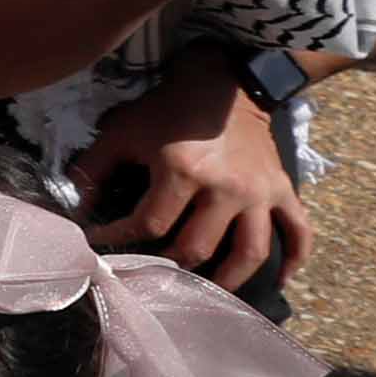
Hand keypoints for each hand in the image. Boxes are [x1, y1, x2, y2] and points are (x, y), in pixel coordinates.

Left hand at [75, 64, 308, 289]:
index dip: (118, 237)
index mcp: (184, 172)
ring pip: (250, 252)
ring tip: (208, 294)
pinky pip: (299, 232)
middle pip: (197, 247)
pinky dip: (294, 260)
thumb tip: (77, 209)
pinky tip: (279, 282)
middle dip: (168, 264)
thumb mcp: (122, 131)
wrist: (225, 83)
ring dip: (228, 280)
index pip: (149, 224)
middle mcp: (226, 188)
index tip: (99, 241)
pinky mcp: (283, 190)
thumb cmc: (168, 109)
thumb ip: (93, 169)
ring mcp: (259, 193)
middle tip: (150, 270)